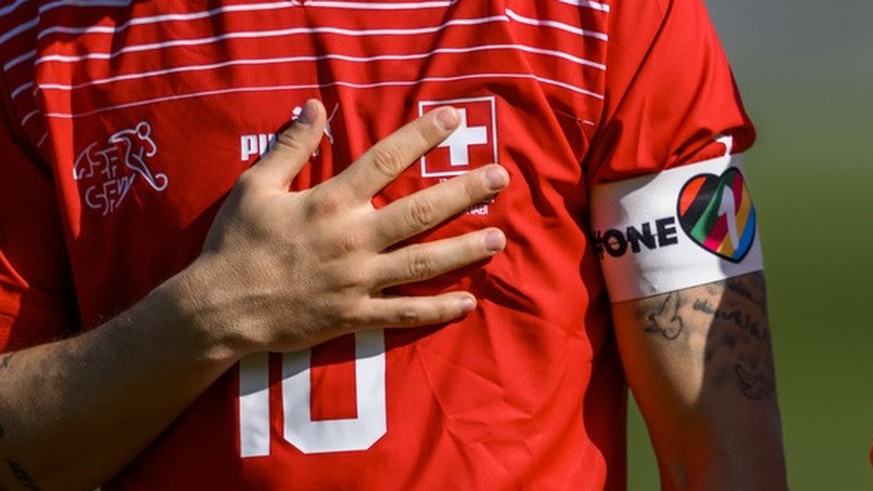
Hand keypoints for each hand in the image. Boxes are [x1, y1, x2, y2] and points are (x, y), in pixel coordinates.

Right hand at [187, 99, 507, 354]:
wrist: (219, 308)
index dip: (422, 137)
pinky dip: (437, 311)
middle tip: (501, 179)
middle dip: (464, 193)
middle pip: (421, 211)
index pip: (386, 161)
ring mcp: (358, 281)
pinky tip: (467, 303)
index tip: (453, 119)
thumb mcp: (254, 187)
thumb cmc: (236, 244)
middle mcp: (353, 239)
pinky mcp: (355, 315)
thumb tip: (314, 106)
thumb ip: (290, 147)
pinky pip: (404, 314)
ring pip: (423, 263)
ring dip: (464, 250)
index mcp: (330, 203)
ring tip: (499, 238)